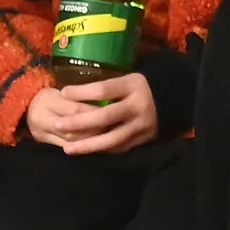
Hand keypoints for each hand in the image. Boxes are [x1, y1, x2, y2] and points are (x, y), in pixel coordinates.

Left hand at [25, 74, 157, 154]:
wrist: (172, 99)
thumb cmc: (140, 87)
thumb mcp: (127, 78)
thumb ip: (107, 87)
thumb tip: (71, 92)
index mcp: (133, 85)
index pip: (103, 89)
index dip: (82, 92)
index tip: (63, 93)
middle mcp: (138, 106)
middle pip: (104, 117)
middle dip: (79, 123)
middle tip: (57, 124)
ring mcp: (142, 125)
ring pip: (111, 139)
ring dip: (87, 145)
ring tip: (67, 148)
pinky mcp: (144, 139)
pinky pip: (119, 148)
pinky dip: (101, 150)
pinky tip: (86, 150)